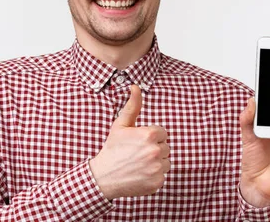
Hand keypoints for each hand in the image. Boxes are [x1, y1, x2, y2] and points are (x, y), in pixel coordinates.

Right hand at [89, 84, 170, 199]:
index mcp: (149, 135)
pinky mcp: (158, 182)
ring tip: (138, 164)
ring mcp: (158, 168)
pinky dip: (154, 175)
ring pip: (166, 161)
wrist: (103, 177)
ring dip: (156, 162)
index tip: (138, 142)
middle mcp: (156, 151)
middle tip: (137, 153)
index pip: (162, 133)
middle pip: (165, 147)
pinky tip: (140, 174)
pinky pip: (162, 175)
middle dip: (154, 149)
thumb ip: (132, 106)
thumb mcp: (120, 125)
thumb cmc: (112, 149)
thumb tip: (135, 87)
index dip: (150, 137)